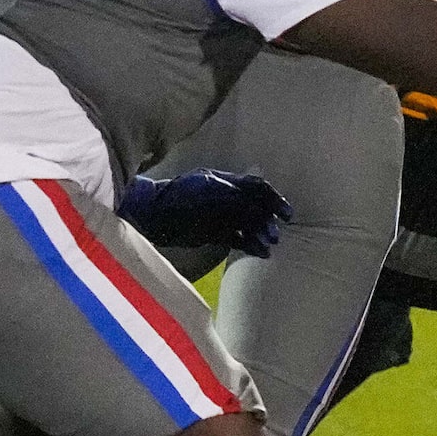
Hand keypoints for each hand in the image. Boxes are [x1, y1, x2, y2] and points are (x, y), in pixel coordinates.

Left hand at [117, 170, 293, 258]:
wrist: (151, 217)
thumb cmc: (179, 199)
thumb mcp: (211, 194)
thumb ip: (238, 202)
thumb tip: (261, 214)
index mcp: (224, 181)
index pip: (257, 187)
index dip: (274, 199)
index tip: (286, 215)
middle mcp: (225, 197)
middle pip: (255, 207)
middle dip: (267, 220)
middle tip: (274, 236)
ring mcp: (219, 215)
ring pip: (248, 224)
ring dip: (260, 234)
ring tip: (268, 246)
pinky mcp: (213, 233)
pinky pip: (237, 238)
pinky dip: (250, 245)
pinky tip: (260, 254)